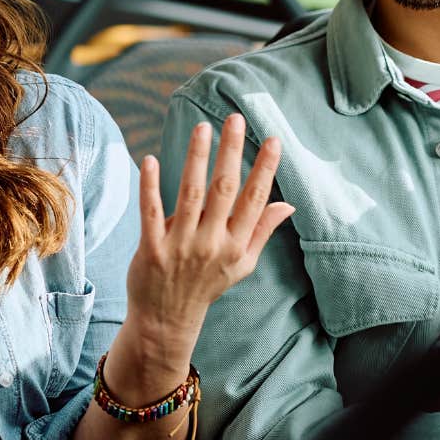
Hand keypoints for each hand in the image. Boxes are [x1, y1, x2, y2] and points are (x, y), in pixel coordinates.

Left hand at [112, 116, 292, 401]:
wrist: (167, 321)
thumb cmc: (206, 286)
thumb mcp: (242, 264)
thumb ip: (262, 231)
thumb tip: (288, 205)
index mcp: (236, 246)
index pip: (254, 200)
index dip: (265, 169)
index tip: (274, 140)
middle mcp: (212, 243)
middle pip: (225, 190)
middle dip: (232, 152)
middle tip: (235, 119)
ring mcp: (181, 246)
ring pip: (190, 195)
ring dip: (196, 158)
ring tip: (202, 128)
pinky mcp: (151, 249)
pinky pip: (151, 212)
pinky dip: (151, 186)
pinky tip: (151, 159)